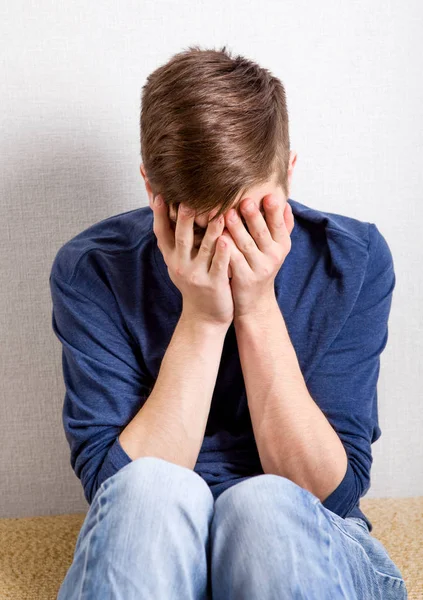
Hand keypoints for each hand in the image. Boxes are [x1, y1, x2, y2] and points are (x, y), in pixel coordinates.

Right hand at [152, 194, 233, 327]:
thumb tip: (166, 210)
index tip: (159, 192)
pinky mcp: (213, 285)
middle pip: (181, 236)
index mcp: (171, 257)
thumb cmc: (195, 282)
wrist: (204, 317)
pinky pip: (218, 266)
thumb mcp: (179, 262)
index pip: (162, 231)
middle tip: (187, 197)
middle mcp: (180, 265)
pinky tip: (226, 240)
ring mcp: (196, 275)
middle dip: (184, 217)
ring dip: (209, 230)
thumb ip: (177, 239)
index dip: (160, 213)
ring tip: (216, 212)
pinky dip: (222, 253)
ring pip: (203, 249)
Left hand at [221, 195, 294, 318]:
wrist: (255, 301)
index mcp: (282, 245)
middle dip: (254, 217)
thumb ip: (282, 224)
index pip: (279, 224)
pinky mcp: (244, 279)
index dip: (274, 211)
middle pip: (262, 234)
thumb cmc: (262, 264)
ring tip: (228, 214)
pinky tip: (218, 237)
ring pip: (246, 246)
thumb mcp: (277, 247)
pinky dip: (226, 249)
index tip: (268, 195)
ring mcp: (258, 269)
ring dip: (237, 229)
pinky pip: (233, 261)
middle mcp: (273, 257)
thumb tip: (285, 199)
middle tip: (245, 200)